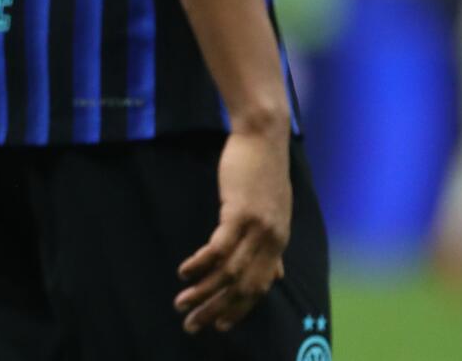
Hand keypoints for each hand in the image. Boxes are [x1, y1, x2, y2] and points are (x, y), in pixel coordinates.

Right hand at [175, 129, 290, 332]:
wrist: (264, 136)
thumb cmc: (263, 169)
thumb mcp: (274, 211)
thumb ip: (273, 245)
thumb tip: (277, 274)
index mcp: (279, 242)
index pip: (260, 287)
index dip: (240, 309)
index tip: (220, 325)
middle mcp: (272, 241)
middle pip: (244, 287)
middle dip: (218, 310)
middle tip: (193, 325)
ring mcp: (258, 228)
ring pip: (230, 272)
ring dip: (204, 292)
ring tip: (181, 304)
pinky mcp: (239, 212)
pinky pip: (219, 247)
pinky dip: (201, 263)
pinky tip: (183, 272)